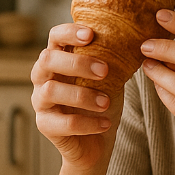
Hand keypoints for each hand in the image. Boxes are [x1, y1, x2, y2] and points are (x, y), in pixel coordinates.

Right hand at [30, 24, 123, 171]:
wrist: (96, 142)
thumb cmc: (101, 102)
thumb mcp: (110, 78)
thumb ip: (112, 59)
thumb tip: (134, 39)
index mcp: (59, 59)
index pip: (55, 37)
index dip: (69, 32)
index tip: (91, 35)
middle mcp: (43, 77)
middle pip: (48, 59)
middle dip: (78, 63)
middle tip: (104, 71)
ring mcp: (40, 101)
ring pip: (52, 90)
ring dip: (83, 95)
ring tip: (106, 102)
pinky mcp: (44, 125)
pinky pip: (61, 122)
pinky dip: (87, 122)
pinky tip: (104, 123)